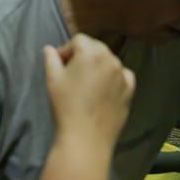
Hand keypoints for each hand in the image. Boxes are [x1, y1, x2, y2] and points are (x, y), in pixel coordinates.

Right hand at [44, 34, 134, 149]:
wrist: (86, 139)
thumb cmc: (66, 106)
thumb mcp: (53, 79)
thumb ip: (51, 59)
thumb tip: (50, 49)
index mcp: (91, 52)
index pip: (78, 40)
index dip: (67, 50)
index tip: (59, 66)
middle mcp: (111, 59)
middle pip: (95, 48)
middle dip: (83, 56)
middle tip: (71, 74)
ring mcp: (122, 75)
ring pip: (108, 61)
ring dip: (98, 66)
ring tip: (87, 84)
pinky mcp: (129, 91)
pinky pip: (122, 76)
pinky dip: (114, 78)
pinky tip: (103, 90)